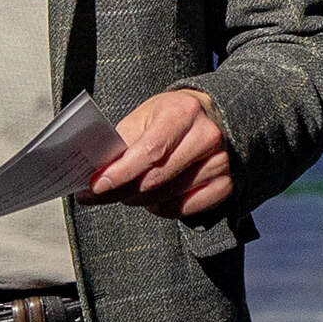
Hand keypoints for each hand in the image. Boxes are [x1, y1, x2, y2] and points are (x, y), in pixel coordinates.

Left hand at [83, 89, 231, 220]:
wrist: (208, 116)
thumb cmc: (169, 117)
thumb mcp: (143, 117)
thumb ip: (121, 143)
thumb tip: (97, 171)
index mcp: (183, 112)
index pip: (150, 150)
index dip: (121, 172)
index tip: (97, 185)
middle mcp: (207, 136)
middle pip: (157, 178)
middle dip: (123, 191)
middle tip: (103, 194)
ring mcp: (220, 162)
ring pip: (168, 197)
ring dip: (141, 200)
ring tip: (129, 192)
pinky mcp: (225, 184)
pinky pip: (186, 209)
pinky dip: (163, 208)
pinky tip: (155, 198)